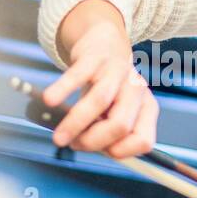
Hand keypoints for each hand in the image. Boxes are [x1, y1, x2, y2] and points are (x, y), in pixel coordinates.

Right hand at [43, 0, 158, 157]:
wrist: (105, 44)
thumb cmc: (109, 88)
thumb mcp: (116, 112)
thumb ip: (105, 133)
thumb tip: (82, 145)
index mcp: (147, 108)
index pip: (143, 140)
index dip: (121, 151)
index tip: (101, 152)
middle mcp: (136, 90)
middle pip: (121, 125)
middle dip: (93, 141)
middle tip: (73, 144)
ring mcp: (117, 71)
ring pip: (99, 102)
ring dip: (75, 124)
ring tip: (58, 137)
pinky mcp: (95, 58)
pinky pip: (78, 75)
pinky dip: (62, 90)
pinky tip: (49, 100)